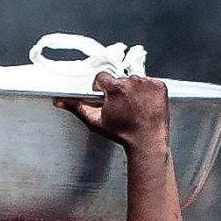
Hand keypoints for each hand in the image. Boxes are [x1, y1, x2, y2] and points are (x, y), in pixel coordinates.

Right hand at [56, 71, 171, 149]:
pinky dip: (148, 91)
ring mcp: (148, 83)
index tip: (106, 98)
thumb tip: (59, 101)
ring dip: (134, 90)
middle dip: (119, 90)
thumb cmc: (121, 133)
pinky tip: (146, 105)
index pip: (102, 78)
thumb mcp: (96, 121)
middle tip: (123, 107)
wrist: (148, 142)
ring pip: (135, 80)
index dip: (102, 89)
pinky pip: (150, 83)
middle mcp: (133, 81)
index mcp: (115, 87)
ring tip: (135, 107)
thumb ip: (77, 107)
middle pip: (119, 79)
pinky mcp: (161, 86)